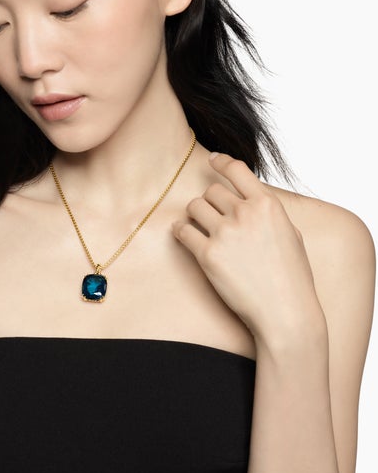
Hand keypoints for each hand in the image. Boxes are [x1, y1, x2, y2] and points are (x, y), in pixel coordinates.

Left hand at [172, 153, 320, 342]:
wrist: (285, 312)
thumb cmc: (292, 277)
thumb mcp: (291, 233)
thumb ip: (268, 211)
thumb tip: (251, 198)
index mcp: (267, 205)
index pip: (237, 169)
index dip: (222, 161)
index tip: (213, 159)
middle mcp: (245, 214)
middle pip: (211, 191)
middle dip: (210, 201)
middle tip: (213, 216)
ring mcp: (225, 233)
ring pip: (195, 206)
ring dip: (195, 214)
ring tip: (199, 225)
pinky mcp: (207, 254)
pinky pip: (183, 230)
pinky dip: (180, 231)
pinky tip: (183, 234)